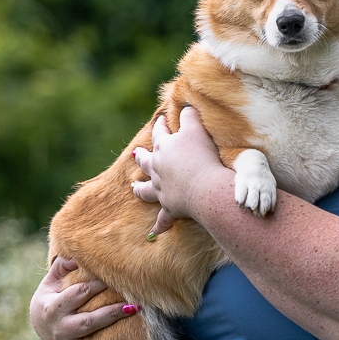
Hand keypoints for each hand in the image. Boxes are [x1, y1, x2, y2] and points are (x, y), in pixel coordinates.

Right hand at [28, 256, 137, 339]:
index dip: (98, 285)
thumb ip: (62, 266)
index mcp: (52, 308)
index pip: (78, 294)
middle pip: (88, 321)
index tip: (117, 277)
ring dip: (114, 338)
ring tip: (134, 327)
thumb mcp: (50, 282)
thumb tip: (77, 255)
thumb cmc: (50, 298)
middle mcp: (60, 328)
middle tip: (134, 303)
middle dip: (111, 312)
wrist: (39, 327)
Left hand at [132, 105, 226, 236]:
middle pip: (146, 162)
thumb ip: (190, 115)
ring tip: (133, 189)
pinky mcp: (170, 207)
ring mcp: (162, 189)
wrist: (205, 188)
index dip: (161, 126)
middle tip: (135, 154)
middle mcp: (158, 169)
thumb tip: (185, 106)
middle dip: (142, 157)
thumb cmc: (202, 156)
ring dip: (140, 189)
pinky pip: (163, 219)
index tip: (160, 120)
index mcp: (164, 148)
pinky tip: (153, 233)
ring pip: (146, 189)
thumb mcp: (197, 128)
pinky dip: (159, 226)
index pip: (160, 133)